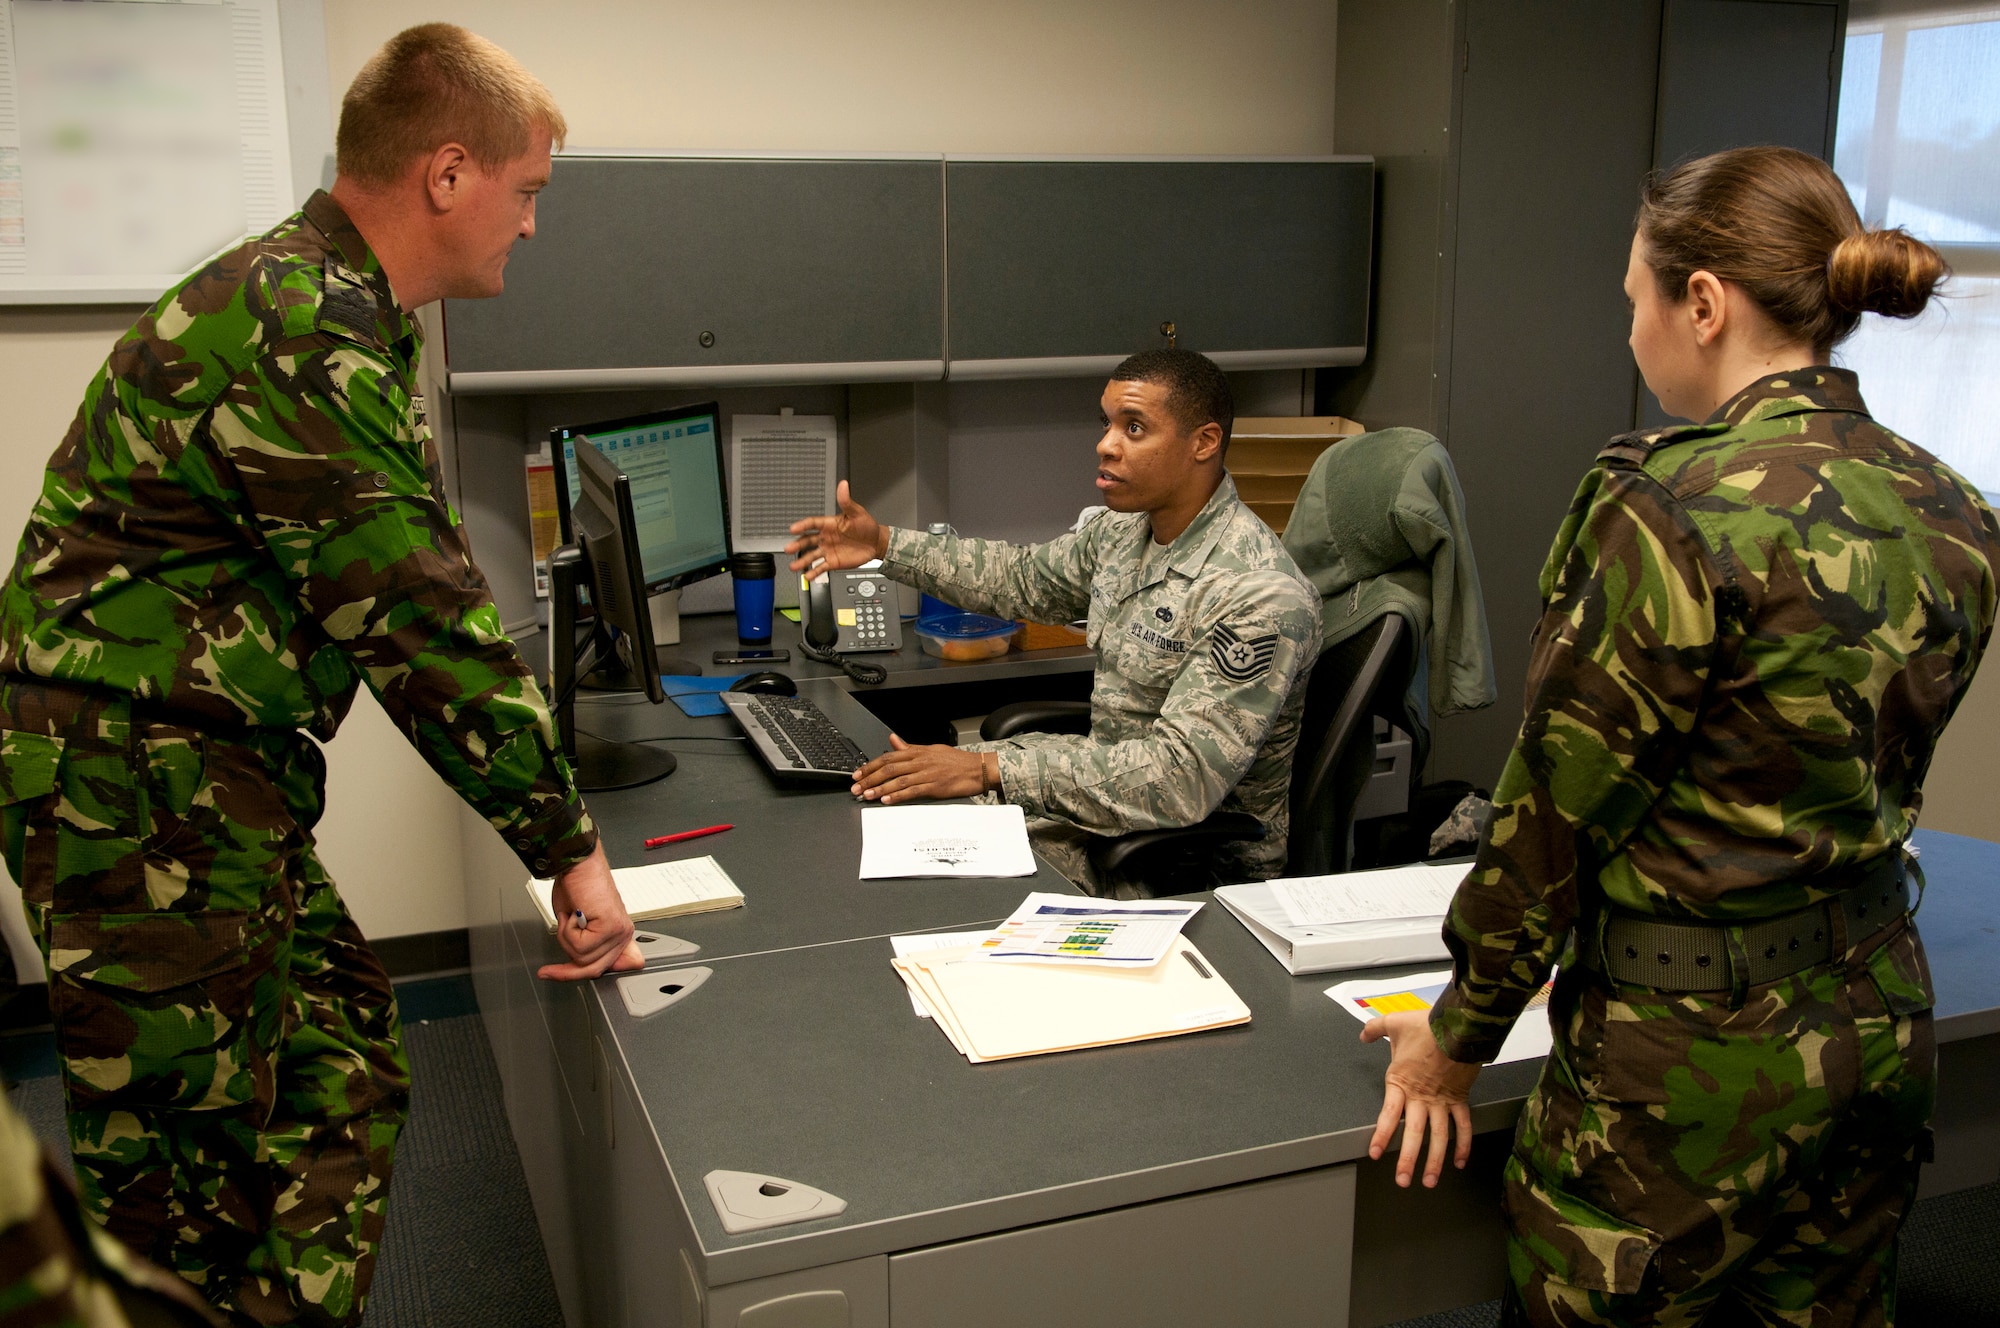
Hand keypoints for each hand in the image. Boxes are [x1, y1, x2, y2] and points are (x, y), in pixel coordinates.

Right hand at [537, 845, 642, 980]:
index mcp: (618, 935)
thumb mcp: (578, 925)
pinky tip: (573, 913)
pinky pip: (580, 946)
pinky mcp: (610, 926)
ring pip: (583, 959)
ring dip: (566, 940)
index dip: (582, 974)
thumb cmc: (576, 887)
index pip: (608, 967)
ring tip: (569, 917)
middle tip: (547, 971)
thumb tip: (584, 969)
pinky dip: (567, 931)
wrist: (576, 864)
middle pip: (594, 969)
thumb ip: (585, 947)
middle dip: (567, 971)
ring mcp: (619, 931)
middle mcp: (623, 934)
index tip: (561, 975)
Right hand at [786, 481, 887, 573]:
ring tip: (794, 566)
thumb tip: (843, 485)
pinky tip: (807, 576)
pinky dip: (814, 572)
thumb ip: (846, 501)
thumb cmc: (866, 526)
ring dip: (802, 560)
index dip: (803, 525)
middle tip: (788, 548)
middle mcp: (825, 537)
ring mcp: (828, 550)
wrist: (875, 543)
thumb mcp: (857, 512)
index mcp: (829, 524)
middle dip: (797, 545)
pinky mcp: (833, 561)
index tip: (793, 528)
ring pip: (811, 556)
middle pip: (807, 540)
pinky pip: (821, 567)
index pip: (812, 524)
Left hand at [853, 736, 996, 803]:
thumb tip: (893, 740)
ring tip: (867, 795)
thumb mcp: (931, 749)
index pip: (888, 757)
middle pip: (889, 768)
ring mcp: (926, 774)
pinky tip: (887, 800)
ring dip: (880, 789)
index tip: (858, 774)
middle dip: (870, 778)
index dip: (870, 766)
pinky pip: (912, 791)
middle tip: (856, 787)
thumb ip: (909, 747)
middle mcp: (920, 761)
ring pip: (897, 780)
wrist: (977, 769)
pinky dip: (897, 796)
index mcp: (917, 752)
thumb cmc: (956, 761)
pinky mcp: (934, 786)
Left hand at [1360, 1009, 1481, 1188]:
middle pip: (1414, 1133)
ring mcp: (1443, 1101)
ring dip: (1435, 1161)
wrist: (1460, 1025)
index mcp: (1401, 1082)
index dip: (1382, 1136)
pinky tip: (1459, 1162)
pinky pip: (1463, 1126)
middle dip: (1407, 1159)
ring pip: (1439, 1137)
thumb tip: (1363, 1034)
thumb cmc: (1427, 1025)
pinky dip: (1463, 1144)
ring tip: (1429, 1181)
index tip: (1374, 1153)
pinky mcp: (1460, 1099)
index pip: (1389, 1115)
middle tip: (1402, 1181)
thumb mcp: (1394, 1022)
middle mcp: (1421, 1097)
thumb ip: (1375, 1029)